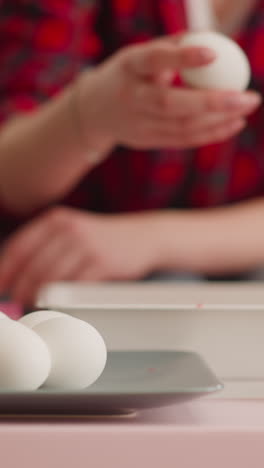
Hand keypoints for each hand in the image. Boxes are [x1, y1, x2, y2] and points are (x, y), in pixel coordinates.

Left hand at [0, 207, 163, 304]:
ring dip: (40, 297)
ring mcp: (87, 245)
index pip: (19, 247)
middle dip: (20, 290)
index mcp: (56, 220)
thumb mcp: (71, 232)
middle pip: (33, 266)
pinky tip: (60, 304)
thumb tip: (15, 275)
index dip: (4, 271)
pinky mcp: (103, 263)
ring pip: (52, 279)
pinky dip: (64, 299)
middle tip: (17, 303)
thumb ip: (45, 246)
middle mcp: (69, 229)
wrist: (141, 237)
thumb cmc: (101, 240)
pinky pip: (75, 286)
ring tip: (36, 305)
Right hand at [76, 35, 261, 149]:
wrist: (95, 112)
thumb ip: (172, 47)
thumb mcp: (140, 55)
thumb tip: (215, 40)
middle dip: (213, 103)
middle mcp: (131, 98)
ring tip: (247, 107)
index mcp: (128, 68)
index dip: (182, 58)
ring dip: (219, 121)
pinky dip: (211, 134)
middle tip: (249, 97)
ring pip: (182, 127)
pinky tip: (233, 124)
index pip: (154, 60)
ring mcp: (138, 124)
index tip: (214, 53)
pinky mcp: (147, 141)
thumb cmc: (128, 75)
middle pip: (171, 104)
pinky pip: (183, 141)